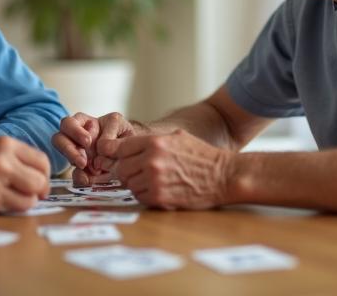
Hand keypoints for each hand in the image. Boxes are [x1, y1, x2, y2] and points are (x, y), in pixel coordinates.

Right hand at [0, 136, 49, 213]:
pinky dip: (16, 207)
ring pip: (31, 198)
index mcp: (7, 145)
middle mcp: (3, 163)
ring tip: (20, 197)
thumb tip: (42, 174)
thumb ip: (18, 156)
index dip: (46, 174)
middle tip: (35, 193)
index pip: (42, 161)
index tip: (41, 180)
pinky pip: (15, 208)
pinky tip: (7, 202)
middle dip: (41, 189)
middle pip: (40, 181)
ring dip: (29, 201)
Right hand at [52, 112, 138, 184]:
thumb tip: (101, 147)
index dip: (75, 132)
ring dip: (72, 161)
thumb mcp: (122, 128)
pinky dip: (80, 178)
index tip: (88, 141)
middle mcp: (77, 139)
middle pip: (59, 137)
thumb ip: (112, 133)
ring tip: (85, 167)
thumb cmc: (126, 136)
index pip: (71, 123)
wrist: (134, 152)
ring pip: (64, 158)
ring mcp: (78, 155)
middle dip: (68, 148)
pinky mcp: (83, 171)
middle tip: (82, 159)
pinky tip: (88, 179)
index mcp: (86, 124)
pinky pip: (75, 175)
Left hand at [98, 129, 232, 209]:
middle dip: (125, 170)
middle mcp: (152, 160)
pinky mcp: (160, 198)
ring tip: (151, 179)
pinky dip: (145, 194)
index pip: (119, 148)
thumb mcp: (176, 136)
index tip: (113, 157)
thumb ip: (150, 140)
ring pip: (128, 184)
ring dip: (136, 183)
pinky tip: (158, 188)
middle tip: (136, 171)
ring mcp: (155, 180)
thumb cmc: (200, 154)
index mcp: (155, 142)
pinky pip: (139, 197)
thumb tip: (123, 144)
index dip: (115, 153)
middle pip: (120, 168)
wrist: (223, 175)